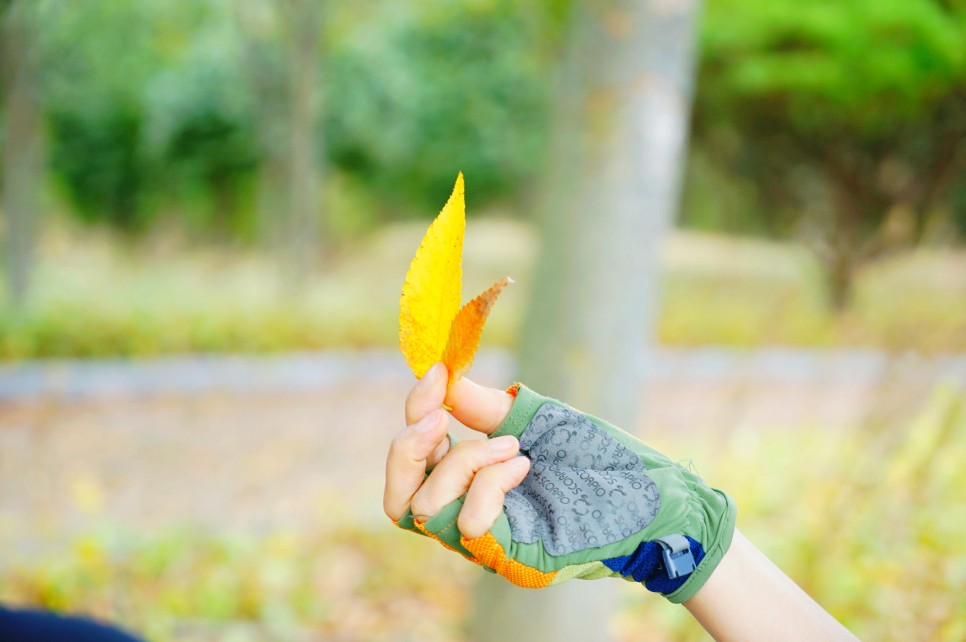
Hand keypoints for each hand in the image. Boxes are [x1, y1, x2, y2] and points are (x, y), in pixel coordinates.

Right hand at [386, 366, 735, 599]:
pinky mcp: (510, 558)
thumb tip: (443, 375)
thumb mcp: (534, 422)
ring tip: (515, 445)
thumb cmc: (598, 460)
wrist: (652, 497)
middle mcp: (470, 516)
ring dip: (464, 461)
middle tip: (440, 418)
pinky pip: (467, 523)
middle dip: (407, 450)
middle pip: (398, 501)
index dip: (412, 414)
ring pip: (426, 508)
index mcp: (471, 485)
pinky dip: (489, 483)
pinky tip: (524, 464)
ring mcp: (488, 543)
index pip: (411, 463)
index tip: (436, 374)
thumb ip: (485, 408)